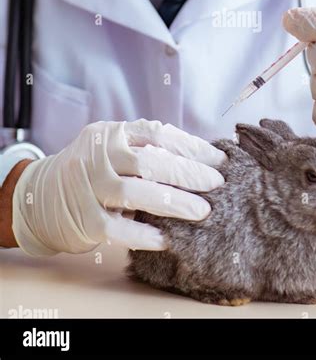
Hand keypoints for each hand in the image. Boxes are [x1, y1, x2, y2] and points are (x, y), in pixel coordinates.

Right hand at [12, 119, 226, 255]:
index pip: (158, 134)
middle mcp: (99, 155)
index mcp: (112, 133)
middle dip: (188, 174)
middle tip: (217, 185)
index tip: (219, 159)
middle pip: (150, 162)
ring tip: (202, 211)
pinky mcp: (84, 219)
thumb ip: (146, 148)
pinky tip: (168, 238)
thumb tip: (199, 158)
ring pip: (135, 193)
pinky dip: (144, 234)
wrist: (39, 196)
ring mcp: (89, 187)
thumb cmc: (93, 169)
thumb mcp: (113, 147)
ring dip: (173, 202)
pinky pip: (118, 227)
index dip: (192, 147)